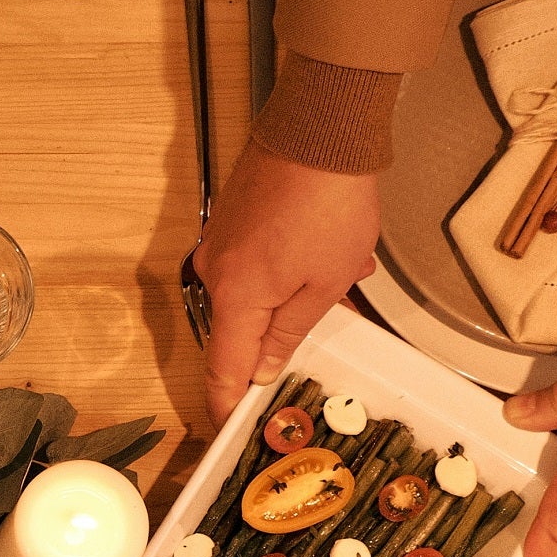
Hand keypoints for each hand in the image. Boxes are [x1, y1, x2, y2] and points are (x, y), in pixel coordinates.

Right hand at [191, 146, 378, 422]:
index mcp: (235, 298)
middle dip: (278, 341)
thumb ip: (289, 332)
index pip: (223, 371)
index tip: (232, 431)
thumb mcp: (325, 282)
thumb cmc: (328, 201)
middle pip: (237, 332)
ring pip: (251, 294)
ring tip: (341, 278)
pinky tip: (323, 255)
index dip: (227, 407)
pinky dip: (284, 271)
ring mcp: (220, 243)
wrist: (321, 126)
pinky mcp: (231, 220)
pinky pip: (252, 264)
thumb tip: (262, 367)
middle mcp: (215, 273)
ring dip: (290, 298)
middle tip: (321, 342)